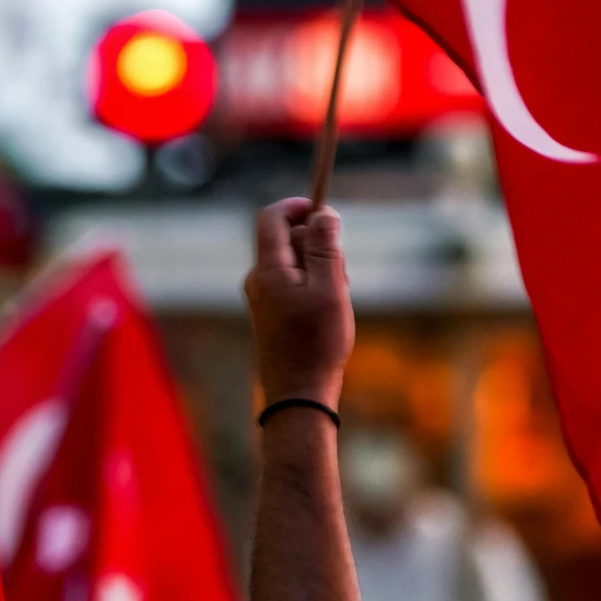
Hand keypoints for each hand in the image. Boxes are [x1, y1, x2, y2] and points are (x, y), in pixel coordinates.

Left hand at [244, 201, 353, 410]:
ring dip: (321, 268)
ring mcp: (263, 297)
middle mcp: (259, 279)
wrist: (299, 394)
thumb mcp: (330, 288)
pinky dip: (315, 287)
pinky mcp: (272, 312)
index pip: (272, 218)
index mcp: (268, 270)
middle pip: (287, 239)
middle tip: (342, 273)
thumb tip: (323, 213)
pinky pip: (294, 283)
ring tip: (337, 299)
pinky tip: (328, 313)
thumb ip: (325, 247)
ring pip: (295, 263)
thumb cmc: (317, 342)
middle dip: (318, 243)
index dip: (298, 206)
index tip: (325, 211)